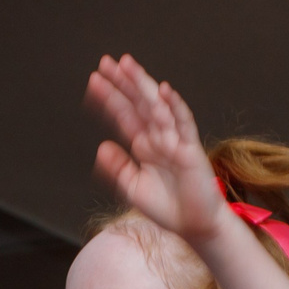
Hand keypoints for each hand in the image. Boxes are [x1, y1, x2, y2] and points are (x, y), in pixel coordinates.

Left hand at [84, 54, 233, 249]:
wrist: (195, 226)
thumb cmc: (167, 207)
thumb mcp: (133, 187)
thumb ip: (118, 166)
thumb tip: (101, 146)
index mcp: (144, 144)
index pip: (124, 114)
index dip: (110, 97)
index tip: (93, 80)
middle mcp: (159, 137)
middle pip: (138, 102)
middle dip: (123, 82)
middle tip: (106, 62)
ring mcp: (175, 140)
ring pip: (157, 106)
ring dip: (142, 85)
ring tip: (127, 65)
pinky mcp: (190, 149)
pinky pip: (183, 123)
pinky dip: (174, 106)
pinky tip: (163, 90)